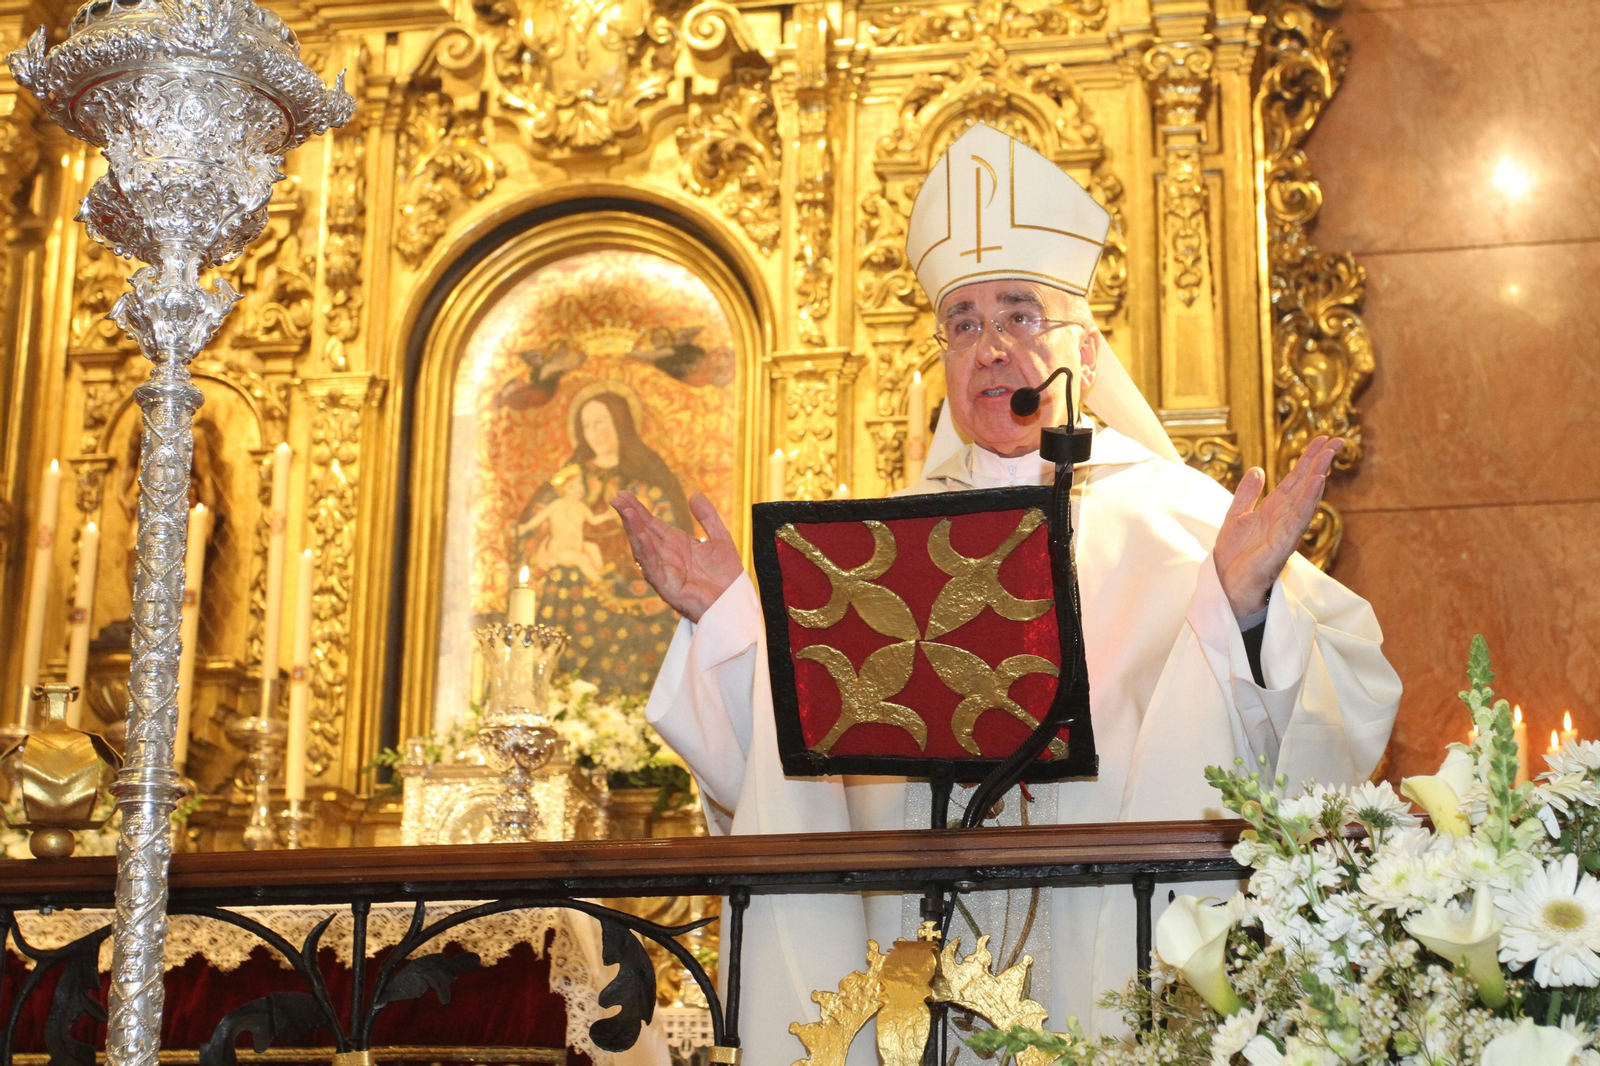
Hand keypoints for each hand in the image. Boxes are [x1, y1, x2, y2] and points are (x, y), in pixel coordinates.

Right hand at [611, 491, 743, 622]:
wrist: (735, 602)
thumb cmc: (727, 576)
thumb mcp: (720, 538)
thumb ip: (708, 517)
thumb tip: (694, 494)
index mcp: (676, 544)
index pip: (652, 523)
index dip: (638, 509)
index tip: (623, 494)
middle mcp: (666, 556)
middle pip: (643, 533)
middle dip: (629, 516)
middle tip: (616, 498)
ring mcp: (664, 572)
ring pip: (643, 549)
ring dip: (634, 530)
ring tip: (626, 513)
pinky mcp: (667, 588)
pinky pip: (653, 568)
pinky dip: (646, 552)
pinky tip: (641, 536)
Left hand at [1214, 436, 1342, 618]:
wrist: (1226, 584)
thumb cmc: (1234, 555)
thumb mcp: (1236, 516)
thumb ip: (1247, 494)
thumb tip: (1258, 470)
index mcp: (1274, 509)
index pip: (1295, 479)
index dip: (1308, 459)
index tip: (1322, 439)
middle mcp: (1284, 517)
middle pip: (1306, 484)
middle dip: (1320, 462)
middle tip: (1337, 440)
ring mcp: (1286, 530)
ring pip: (1306, 499)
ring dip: (1317, 477)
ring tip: (1327, 457)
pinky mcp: (1282, 544)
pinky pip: (1298, 519)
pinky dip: (1308, 501)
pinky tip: (1317, 484)